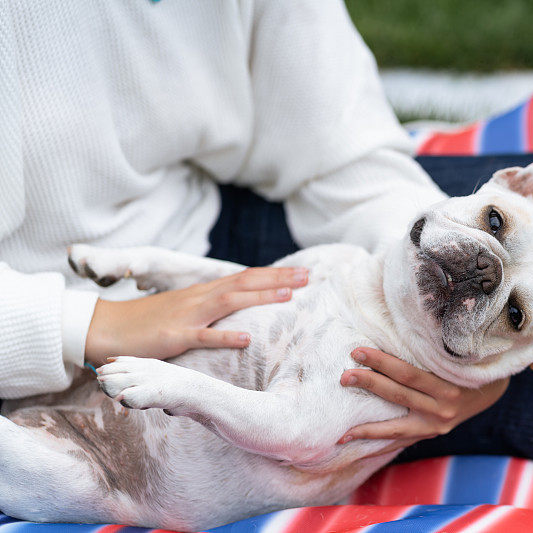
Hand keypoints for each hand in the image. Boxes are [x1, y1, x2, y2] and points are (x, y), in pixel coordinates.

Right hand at [84, 267, 307, 365]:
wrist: (107, 328)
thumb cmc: (149, 322)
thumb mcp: (185, 310)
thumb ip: (212, 307)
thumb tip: (238, 306)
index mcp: (203, 292)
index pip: (245, 278)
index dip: (274, 275)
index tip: (302, 274)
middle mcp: (199, 298)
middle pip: (244, 283)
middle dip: (277, 280)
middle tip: (309, 277)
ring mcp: (187, 316)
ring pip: (229, 302)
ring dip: (259, 298)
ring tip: (288, 296)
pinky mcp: (173, 337)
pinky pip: (202, 336)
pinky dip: (225, 336)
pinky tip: (246, 338)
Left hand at [338, 347, 508, 456]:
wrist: (491, 389)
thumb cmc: (466, 362)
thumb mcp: (454, 353)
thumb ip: (429, 348)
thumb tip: (395, 323)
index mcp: (448, 384)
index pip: (407, 373)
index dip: (381, 363)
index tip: (357, 352)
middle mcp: (443, 408)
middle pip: (398, 395)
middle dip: (368, 385)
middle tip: (344, 377)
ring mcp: (437, 425)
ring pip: (396, 428)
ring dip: (366, 429)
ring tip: (342, 433)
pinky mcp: (431, 433)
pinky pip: (401, 441)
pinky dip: (379, 444)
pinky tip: (357, 445)